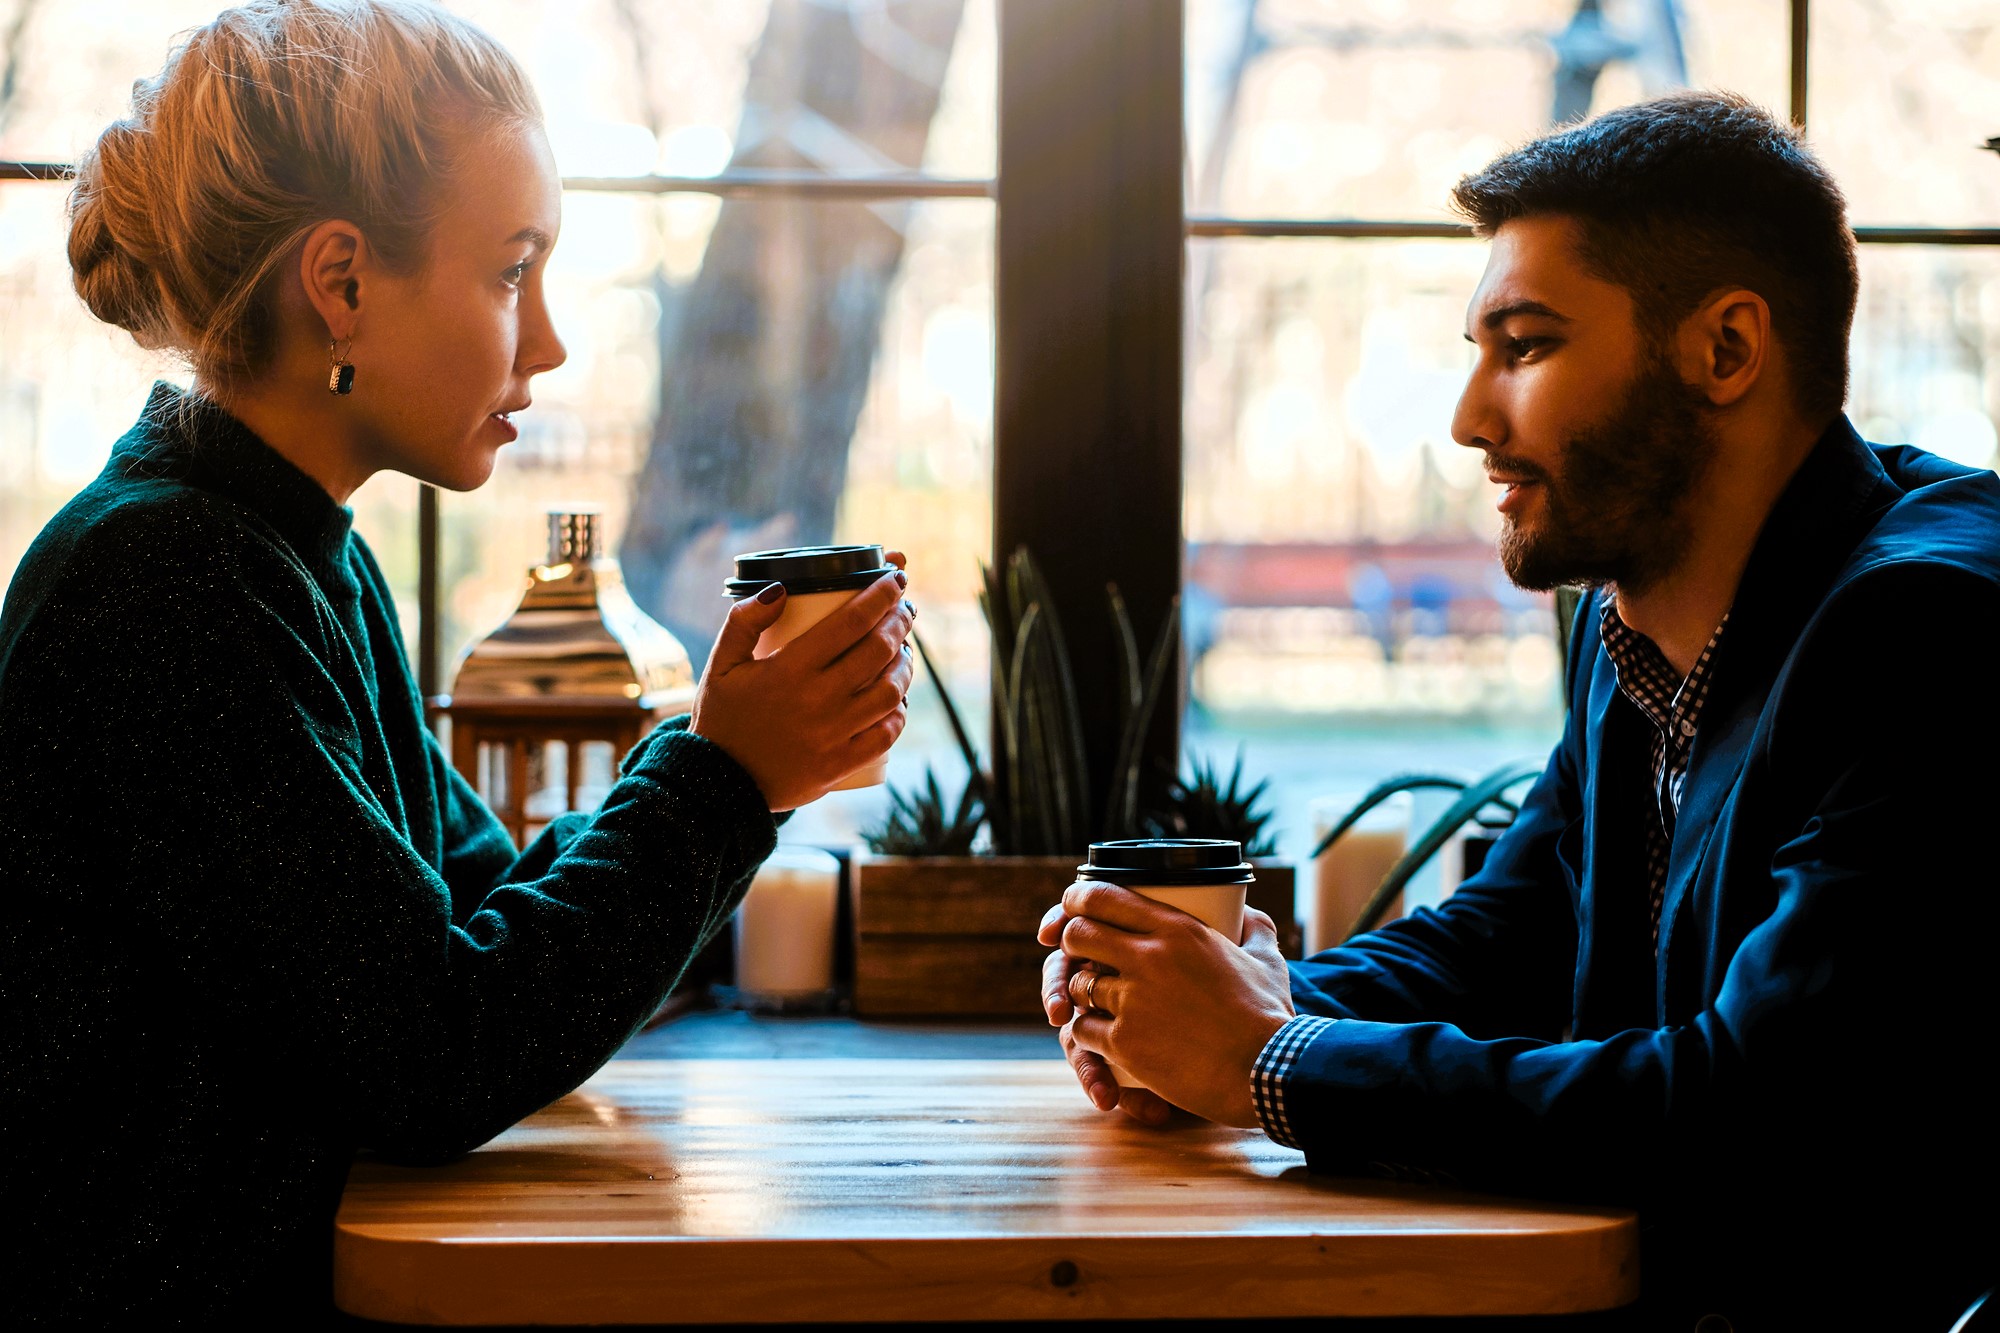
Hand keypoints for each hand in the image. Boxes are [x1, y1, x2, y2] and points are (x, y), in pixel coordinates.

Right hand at [690, 566, 913, 810]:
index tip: (895, 579)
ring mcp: (832, 734)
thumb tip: (780, 588)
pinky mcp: (840, 765)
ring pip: (889, 692)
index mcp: (789, 668)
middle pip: (878, 650)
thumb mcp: (721, 665)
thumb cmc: (722, 718)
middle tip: (905, 610)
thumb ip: (743, 621)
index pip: (851, 621)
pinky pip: (885, 735)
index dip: (881, 595)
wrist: (717, 784)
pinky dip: (898, 713)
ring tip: (904, 651)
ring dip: (905, 666)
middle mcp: (816, 699)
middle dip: (900, 622)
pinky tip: (897, 699)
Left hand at [1044, 883, 1294, 1127]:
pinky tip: (1103, 1039)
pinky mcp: (1125, 1042)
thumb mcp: (1266, 960)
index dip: (1078, 899)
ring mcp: (1132, 1000)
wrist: (1267, 1071)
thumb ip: (1254, 928)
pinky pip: (1083, 1030)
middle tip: (1080, 956)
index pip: (1104, 896)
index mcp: (1179, 929)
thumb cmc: (1268, 1017)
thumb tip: (1247, 911)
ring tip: (1097, 1003)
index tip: (1073, 906)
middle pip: (1079, 933)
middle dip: (1071, 942)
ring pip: (1078, 985)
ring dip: (1082, 993)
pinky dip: (1088, 1034)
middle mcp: (1149, 957)